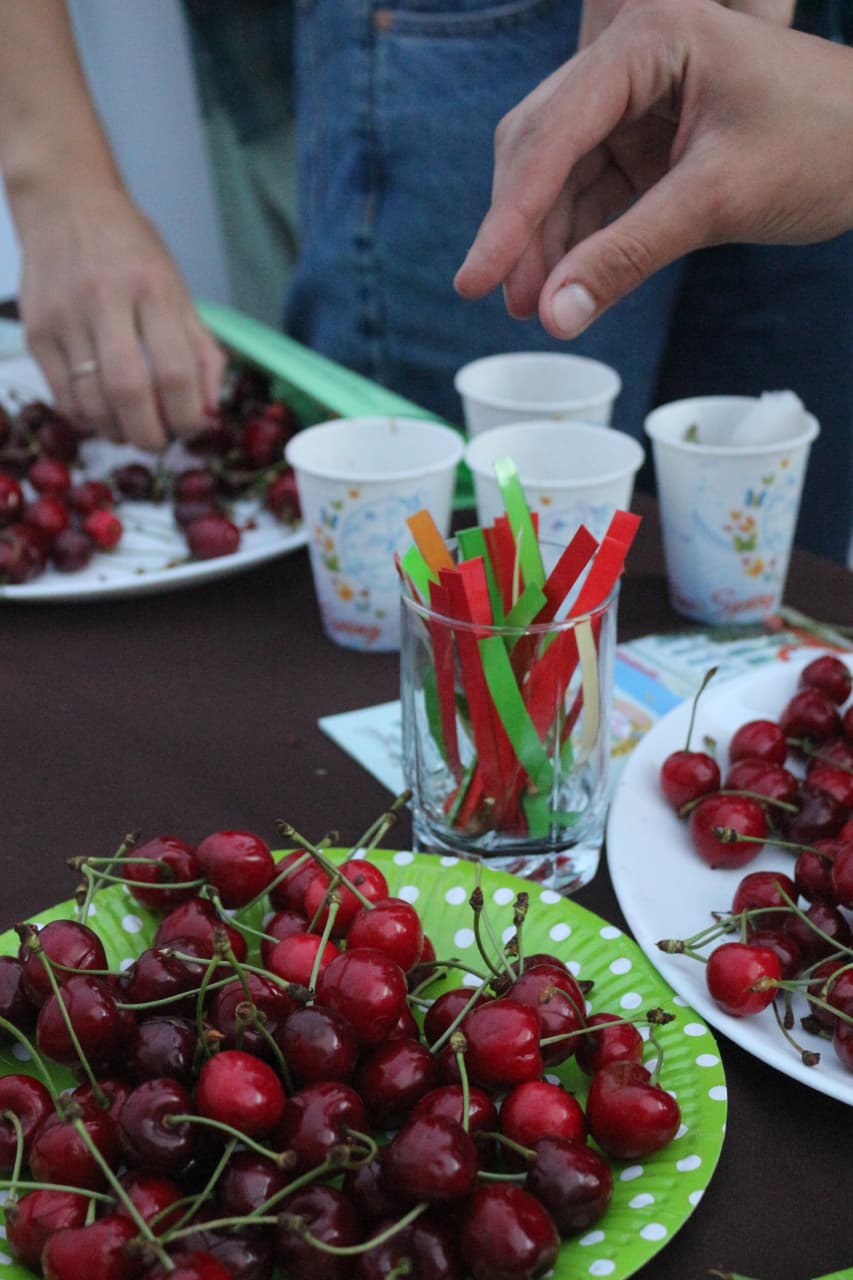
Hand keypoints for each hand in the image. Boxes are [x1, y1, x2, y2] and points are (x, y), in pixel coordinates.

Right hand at [17, 184, 224, 451]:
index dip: (188, 416)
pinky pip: (60, 395)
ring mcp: (65, 316)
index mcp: (153, 289)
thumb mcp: (178, 288)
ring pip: (90, 401)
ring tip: (130, 429)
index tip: (193, 428)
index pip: (176, 371)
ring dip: (116, 432)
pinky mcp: (35, 330)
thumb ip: (201, 349)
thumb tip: (210, 411)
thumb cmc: (130, 250)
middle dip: (150, 434)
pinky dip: (85, 418)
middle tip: (160, 441)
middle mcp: (106, 300)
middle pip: (129, 392)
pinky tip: (100, 415)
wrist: (65, 201)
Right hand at [455, 0, 852, 339]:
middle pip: (540, 146)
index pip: (553, 131)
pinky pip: (592, 194)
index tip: (474, 278)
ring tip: (537, 308)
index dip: (509, 215)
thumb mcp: (719, 200)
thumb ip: (628, 255)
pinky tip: (565, 285)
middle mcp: (633, 60)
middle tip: (510, 302)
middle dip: (522, 228)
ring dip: (544, 243)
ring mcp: (637, 102)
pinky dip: (577, 241)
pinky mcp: (648, 143)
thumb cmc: (825, 143)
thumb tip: (554, 316)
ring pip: (559, 176)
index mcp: (651, 40)